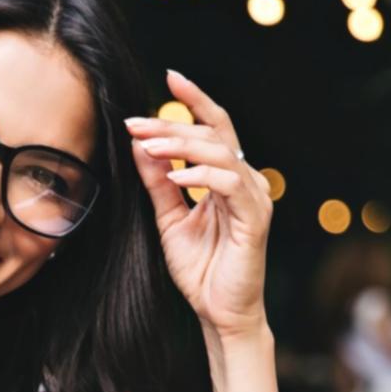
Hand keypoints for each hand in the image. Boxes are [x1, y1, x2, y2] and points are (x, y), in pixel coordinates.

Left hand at [125, 70, 274, 339]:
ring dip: (181, 145)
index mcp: (227, 178)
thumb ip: (158, 183)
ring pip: (221, 153)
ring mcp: (253, 198)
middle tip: (135, 123)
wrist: (219, 313)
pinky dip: (202, 175)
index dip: (195, 101)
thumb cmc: (201, 270)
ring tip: (148, 145)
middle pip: (213, 134)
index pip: (215, 128)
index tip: (169, 78)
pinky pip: (231, 184)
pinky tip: (178, 177)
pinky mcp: (255, 218)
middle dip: (171, 124)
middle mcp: (245, 181)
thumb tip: (141, 145)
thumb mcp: (169, 220)